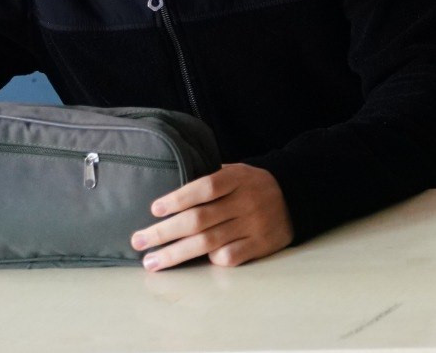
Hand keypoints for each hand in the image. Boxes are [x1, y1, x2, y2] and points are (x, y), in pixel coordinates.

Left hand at [132, 163, 292, 269]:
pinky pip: (229, 257)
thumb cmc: (253, 186)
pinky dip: (209, 259)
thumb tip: (167, 199)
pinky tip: (194, 261)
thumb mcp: (236, 172)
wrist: (296, 197)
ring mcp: (254, 225)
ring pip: (207, 243)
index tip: (154, 209)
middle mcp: (246, 202)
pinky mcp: (260, 245)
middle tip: (138, 241)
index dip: (178, 198)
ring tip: (152, 262)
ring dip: (175, 254)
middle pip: (199, 219)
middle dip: (164, 233)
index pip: (205, 188)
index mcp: (239, 179)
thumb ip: (209, 181)